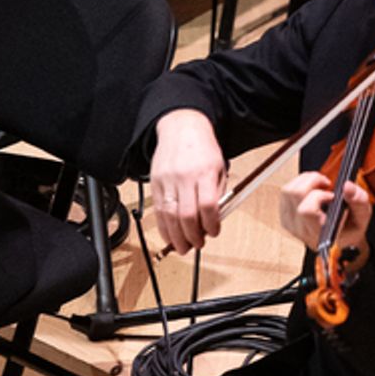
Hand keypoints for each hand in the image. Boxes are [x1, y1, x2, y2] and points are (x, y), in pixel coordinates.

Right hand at [150, 109, 227, 253]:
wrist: (181, 128)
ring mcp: (167, 180)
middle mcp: (184, 177)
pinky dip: (163, 227)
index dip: (211, 224)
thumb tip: (213, 221)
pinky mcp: (155, 184)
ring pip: (169, 216)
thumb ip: (218, 194)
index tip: (213, 232)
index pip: (207, 205)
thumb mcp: (219, 168)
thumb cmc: (202, 148)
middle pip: (186, 215)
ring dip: (176, 237)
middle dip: (192, 236)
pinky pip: (158, 211)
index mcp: (204, 172)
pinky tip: (170, 236)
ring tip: (183, 247)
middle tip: (197, 245)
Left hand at [278, 168, 371, 260]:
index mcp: (320, 234)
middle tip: (326, 184)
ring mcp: (291, 225)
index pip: (307, 211)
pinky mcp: (285, 217)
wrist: (341, 240)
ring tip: (319, 185)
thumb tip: (347, 186)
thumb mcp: (362, 217)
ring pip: (288, 192)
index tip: (332, 195)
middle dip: (312, 181)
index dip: (319, 196)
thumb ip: (359, 201)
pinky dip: (298, 185)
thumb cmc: (350, 229)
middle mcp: (302, 231)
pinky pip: (285, 193)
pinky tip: (311, 190)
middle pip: (295, 195)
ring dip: (304, 181)